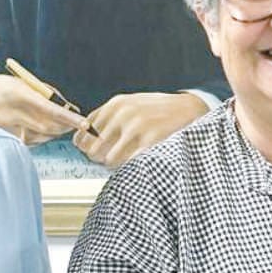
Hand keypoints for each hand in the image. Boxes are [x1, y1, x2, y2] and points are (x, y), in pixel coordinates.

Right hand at [0, 76, 88, 144]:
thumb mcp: (17, 82)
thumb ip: (39, 92)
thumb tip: (60, 102)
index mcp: (19, 94)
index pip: (50, 109)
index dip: (69, 118)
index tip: (84, 123)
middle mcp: (15, 112)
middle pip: (49, 127)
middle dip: (65, 126)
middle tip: (76, 123)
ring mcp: (9, 127)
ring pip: (42, 135)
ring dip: (55, 131)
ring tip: (61, 124)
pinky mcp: (5, 136)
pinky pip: (30, 139)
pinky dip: (41, 136)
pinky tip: (41, 128)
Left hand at [74, 92, 206, 167]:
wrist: (189, 109)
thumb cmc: (157, 111)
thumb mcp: (131, 105)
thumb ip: (107, 119)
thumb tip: (81, 140)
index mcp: (115, 104)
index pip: (83, 132)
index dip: (85, 145)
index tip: (92, 150)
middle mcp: (123, 114)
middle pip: (93, 149)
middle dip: (100, 157)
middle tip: (112, 158)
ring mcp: (136, 128)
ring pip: (109, 160)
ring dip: (116, 165)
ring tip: (128, 159)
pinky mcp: (150, 142)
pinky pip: (127, 164)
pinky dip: (129, 168)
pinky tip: (138, 161)